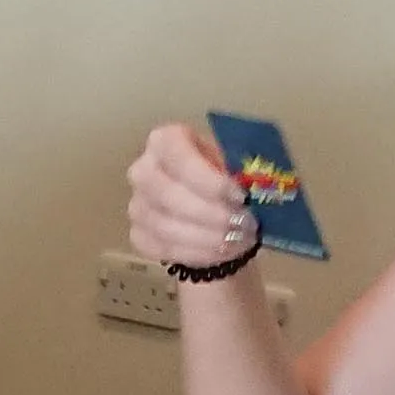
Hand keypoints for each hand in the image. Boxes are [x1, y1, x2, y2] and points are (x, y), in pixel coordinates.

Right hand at [125, 121, 258, 273]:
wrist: (216, 206)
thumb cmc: (227, 177)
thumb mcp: (238, 164)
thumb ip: (243, 169)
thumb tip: (257, 187)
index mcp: (166, 141)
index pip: (176, 154)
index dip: (208, 178)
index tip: (240, 196)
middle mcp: (143, 170)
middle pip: (167, 193)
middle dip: (211, 214)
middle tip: (244, 224)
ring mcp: (137, 204)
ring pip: (164, 225)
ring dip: (207, 237)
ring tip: (240, 240)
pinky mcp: (139, 235)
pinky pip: (163, 248)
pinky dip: (197, 253)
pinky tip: (223, 252)